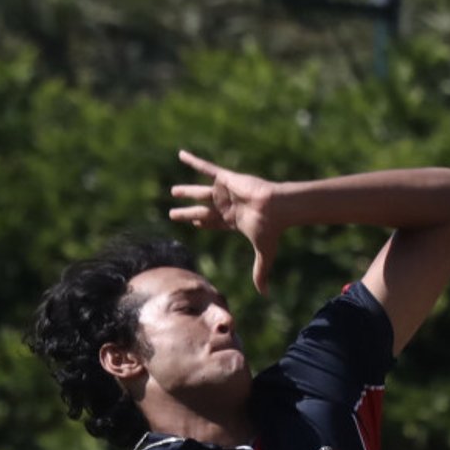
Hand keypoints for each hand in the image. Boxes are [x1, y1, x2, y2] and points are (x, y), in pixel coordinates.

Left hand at [169, 150, 280, 294]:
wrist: (276, 208)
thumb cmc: (271, 229)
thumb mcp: (264, 254)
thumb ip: (261, 272)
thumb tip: (265, 294)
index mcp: (233, 221)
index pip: (214, 223)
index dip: (204, 224)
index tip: (194, 223)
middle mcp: (227, 206)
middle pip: (202, 210)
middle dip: (188, 212)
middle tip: (173, 213)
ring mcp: (226, 192)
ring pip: (201, 192)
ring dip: (187, 192)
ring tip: (173, 191)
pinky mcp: (226, 179)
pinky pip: (207, 168)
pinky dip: (194, 162)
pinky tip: (181, 155)